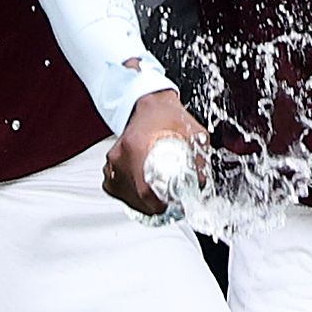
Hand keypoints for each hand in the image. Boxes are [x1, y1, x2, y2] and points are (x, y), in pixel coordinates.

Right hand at [104, 90, 204, 214]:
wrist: (150, 104)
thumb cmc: (168, 116)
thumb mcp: (192, 133)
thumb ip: (199, 159)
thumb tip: (202, 183)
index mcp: (138, 146)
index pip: (144, 188)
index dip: (157, 204)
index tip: (169, 207)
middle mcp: (121, 154)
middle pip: (134, 195)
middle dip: (153, 206)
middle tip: (169, 205)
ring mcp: (112, 160)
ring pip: (124, 194)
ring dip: (141, 202)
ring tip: (158, 199)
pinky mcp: (109, 165)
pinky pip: (116, 188)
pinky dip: (130, 194)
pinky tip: (143, 190)